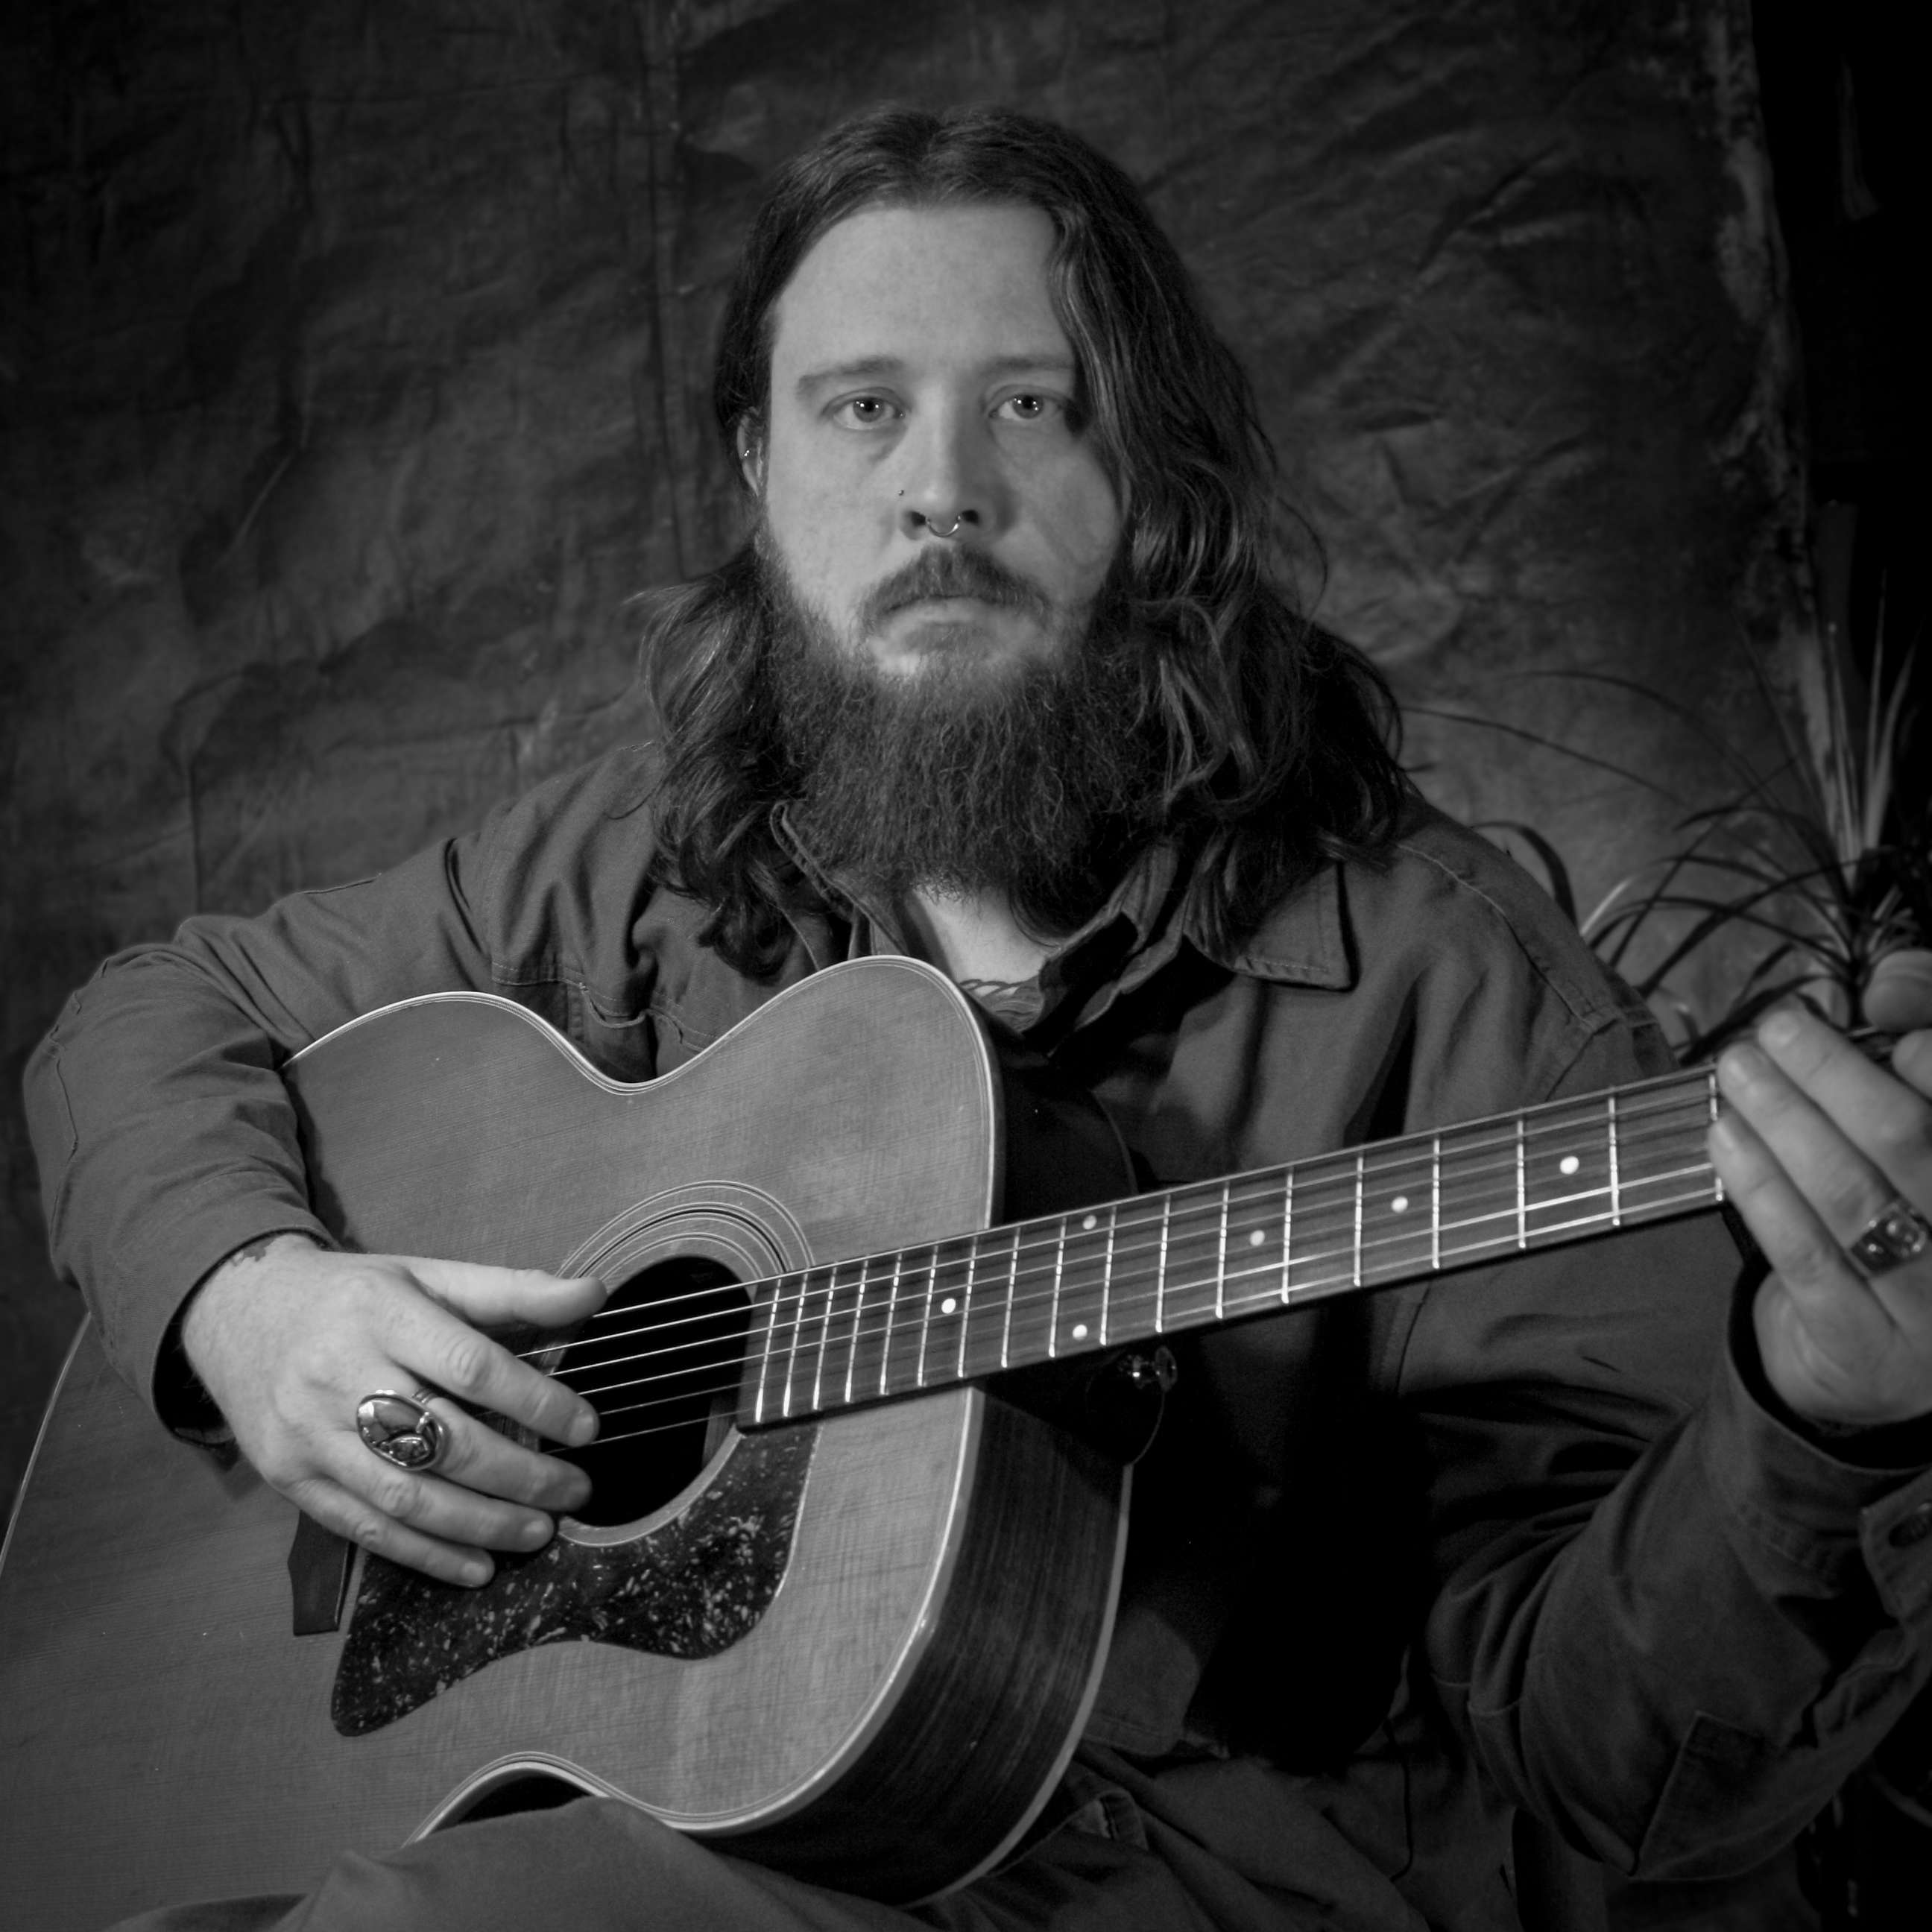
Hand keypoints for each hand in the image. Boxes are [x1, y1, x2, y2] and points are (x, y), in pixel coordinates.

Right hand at [181, 1234, 607, 1585]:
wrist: (238, 1314)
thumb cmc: (354, 1296)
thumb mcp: (427, 1275)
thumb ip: (511, 1290)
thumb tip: (591, 1294)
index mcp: (382, 1313)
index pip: (470, 1366)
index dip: (535, 1402)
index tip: (586, 1427)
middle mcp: (339, 1374)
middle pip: (441, 1440)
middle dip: (519, 1475)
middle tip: (575, 1491)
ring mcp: (309, 1434)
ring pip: (405, 1496)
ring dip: (481, 1524)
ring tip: (540, 1531)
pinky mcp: (291, 1479)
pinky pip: (364, 1529)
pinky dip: (425, 1555)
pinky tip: (477, 1566)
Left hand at [1710, 952, 1931, 1428]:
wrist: (1884, 1363)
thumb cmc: (1908, 1219)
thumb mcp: (1912, 1137)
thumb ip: (1907, 1063)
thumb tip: (1889, 983)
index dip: (1928, 1053)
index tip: (1878, 1007)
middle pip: (1915, 1140)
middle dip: (1837, 1075)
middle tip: (1779, 1028)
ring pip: (1853, 1195)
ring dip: (1785, 1120)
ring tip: (1738, 1069)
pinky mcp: (1870, 1347)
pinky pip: (1804, 1252)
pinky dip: (1757, 1185)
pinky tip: (1724, 1134)